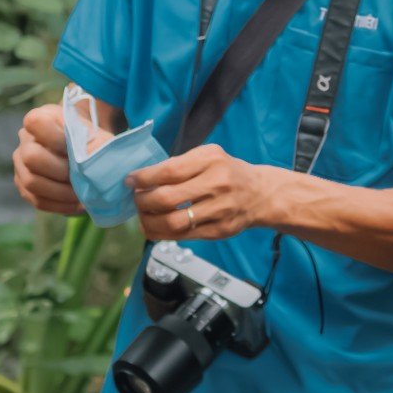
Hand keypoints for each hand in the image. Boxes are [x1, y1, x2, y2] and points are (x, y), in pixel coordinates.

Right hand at [13, 105, 86, 216]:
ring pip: (32, 182)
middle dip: (60, 171)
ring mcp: (21, 163)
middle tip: (81, 177)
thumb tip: (91, 166)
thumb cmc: (91, 141)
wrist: (84, 152)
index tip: (76, 148)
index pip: (34, 122)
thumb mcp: (98, 137)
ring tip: (82, 194)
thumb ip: (95, 146)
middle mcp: (25, 139)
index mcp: (43, 118)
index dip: (55, 138)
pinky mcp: (24, 185)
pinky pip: (37, 200)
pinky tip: (77, 203)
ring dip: (61, 192)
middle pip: (31, 157)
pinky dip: (60, 205)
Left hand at [129, 144, 285, 242]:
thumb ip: (181, 164)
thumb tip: (145, 178)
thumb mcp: (209, 155)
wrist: (262, 194)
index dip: (144, 178)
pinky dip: (163, 233)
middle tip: (135, 200)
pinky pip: (183, 236)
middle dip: (143, 201)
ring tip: (142, 216)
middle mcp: (218, 185)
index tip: (130, 181)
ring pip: (174, 223)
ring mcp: (220, 210)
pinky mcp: (219, 230)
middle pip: (168, 199)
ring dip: (149, 222)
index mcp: (212, 161)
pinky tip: (155, 227)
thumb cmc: (228, 172)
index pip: (170, 171)